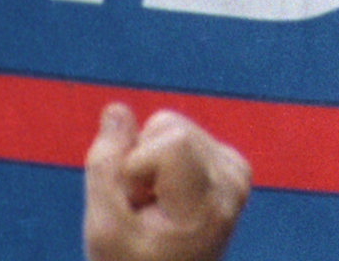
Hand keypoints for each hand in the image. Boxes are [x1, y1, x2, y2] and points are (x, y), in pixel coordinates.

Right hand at [83, 100, 250, 260]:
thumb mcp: (104, 230)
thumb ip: (105, 168)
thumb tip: (116, 109)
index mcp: (211, 203)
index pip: (172, 141)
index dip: (135, 166)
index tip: (133, 208)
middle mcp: (233, 180)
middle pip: (168, 124)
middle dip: (139, 161)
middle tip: (140, 213)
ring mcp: (234, 170)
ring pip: (170, 124)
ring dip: (148, 163)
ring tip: (151, 209)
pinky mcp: (227, 162)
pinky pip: (179, 131)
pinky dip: (161, 161)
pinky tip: (163, 199)